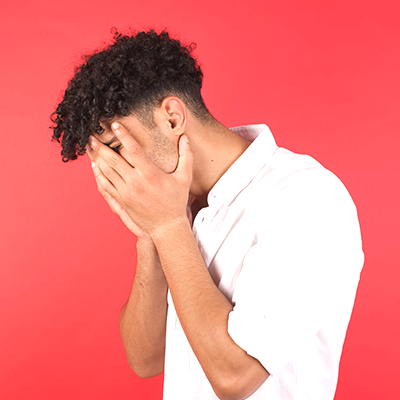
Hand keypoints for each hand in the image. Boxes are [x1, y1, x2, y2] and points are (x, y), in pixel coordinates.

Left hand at [86, 122, 192, 236]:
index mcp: (150, 174)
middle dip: (101, 146)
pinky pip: (106, 185)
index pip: (133, 150)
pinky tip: (95, 165)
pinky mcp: (122, 201)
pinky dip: (98, 174)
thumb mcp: (185, 178)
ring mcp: (126, 192)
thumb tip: (185, 137)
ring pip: (107, 171)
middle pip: (114, 159)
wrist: (167, 226)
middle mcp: (136, 182)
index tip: (115, 125)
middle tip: (92, 134)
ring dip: (96, 157)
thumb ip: (186, 156)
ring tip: (89, 147)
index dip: (123, 136)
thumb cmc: (176, 201)